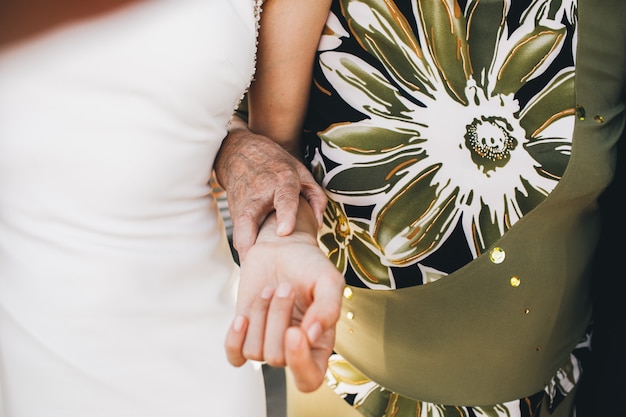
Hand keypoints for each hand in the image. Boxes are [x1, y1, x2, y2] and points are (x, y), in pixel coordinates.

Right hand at [214, 117, 326, 259]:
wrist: (239, 153)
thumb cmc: (275, 164)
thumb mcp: (300, 171)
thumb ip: (315, 196)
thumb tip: (319, 224)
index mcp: (281, 180)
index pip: (284, 197)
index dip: (285, 214)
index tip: (284, 232)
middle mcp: (259, 192)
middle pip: (250, 217)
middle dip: (250, 238)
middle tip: (255, 260)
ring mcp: (243, 203)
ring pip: (239, 229)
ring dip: (245, 250)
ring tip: (253, 271)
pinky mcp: (233, 212)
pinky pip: (239, 233)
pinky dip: (245, 249)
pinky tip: (251, 266)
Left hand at [224, 206, 343, 391]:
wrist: (283, 249)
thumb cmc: (310, 266)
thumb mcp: (329, 280)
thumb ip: (328, 308)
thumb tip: (312, 336)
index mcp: (319, 345)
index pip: (308, 379)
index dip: (299, 362)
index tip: (294, 331)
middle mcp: (293, 350)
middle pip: (277, 358)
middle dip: (278, 318)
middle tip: (285, 288)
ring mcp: (267, 342)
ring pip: (255, 351)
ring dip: (260, 315)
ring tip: (270, 289)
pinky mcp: (245, 334)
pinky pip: (234, 355)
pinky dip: (235, 338)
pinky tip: (242, 317)